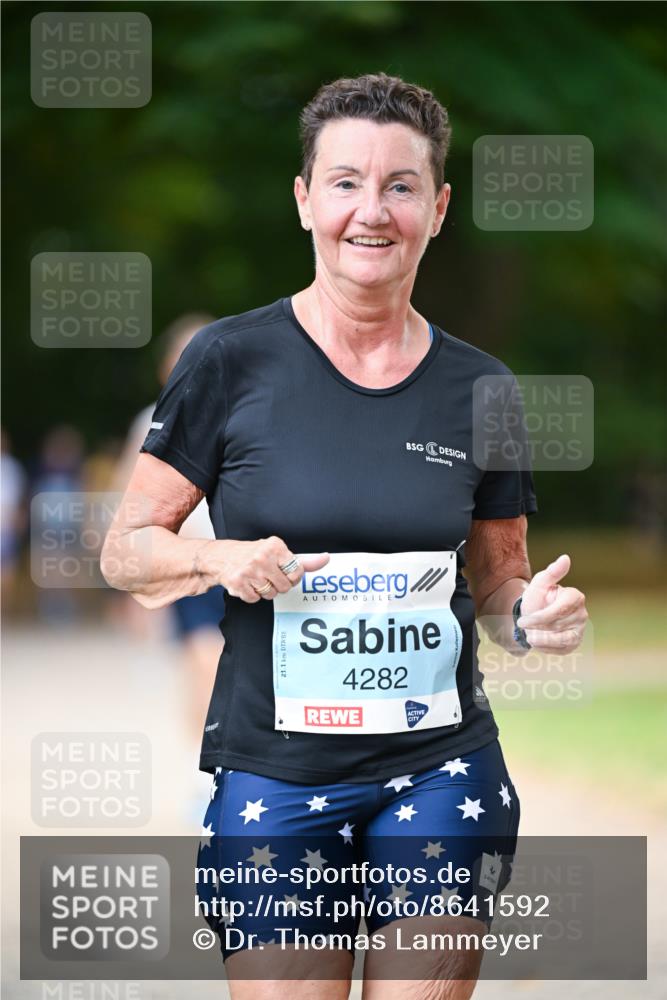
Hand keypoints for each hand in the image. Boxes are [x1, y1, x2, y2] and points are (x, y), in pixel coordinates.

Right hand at [206, 536, 328, 603]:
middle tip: (268, 575)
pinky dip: (252, 595)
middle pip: (285, 586)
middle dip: (279, 584)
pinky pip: (255, 599)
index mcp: (275, 546)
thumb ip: (303, 560)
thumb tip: (326, 559)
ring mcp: (249, 571)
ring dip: (265, 591)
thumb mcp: (278, 553)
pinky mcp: (238, 583)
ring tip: (257, 579)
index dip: (292, 576)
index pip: (297, 572)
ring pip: (271, 594)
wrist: (222, 557)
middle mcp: (262, 557)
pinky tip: (247, 583)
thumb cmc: (254, 554)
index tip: (283, 571)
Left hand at [517, 554, 587, 652]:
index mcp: (575, 597)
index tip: (522, 622)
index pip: (558, 611)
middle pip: (556, 626)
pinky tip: (538, 640)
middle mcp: (582, 613)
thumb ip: (551, 572)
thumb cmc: (538, 598)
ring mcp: (580, 629)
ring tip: (531, 635)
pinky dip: (546, 647)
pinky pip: (561, 650)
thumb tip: (565, 558)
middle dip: (537, 627)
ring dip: (541, 638)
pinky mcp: (575, 643)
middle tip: (526, 626)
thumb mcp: (540, 584)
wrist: (534, 617)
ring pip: (559, 640)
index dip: (538, 618)